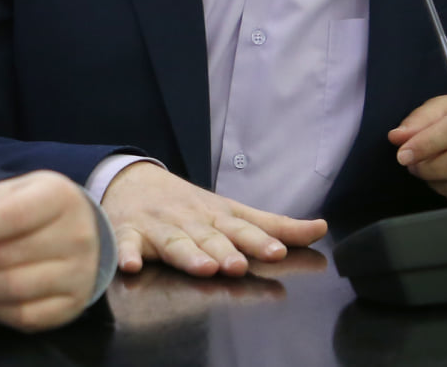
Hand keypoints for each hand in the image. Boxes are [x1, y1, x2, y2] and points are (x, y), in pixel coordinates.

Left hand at [0, 170, 99, 331]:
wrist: (84, 230)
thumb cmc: (33, 208)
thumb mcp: (11, 193)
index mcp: (57, 197)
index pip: (11, 217)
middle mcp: (75, 236)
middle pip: (5, 257)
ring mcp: (78, 275)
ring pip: (11, 289)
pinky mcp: (73, 305)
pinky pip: (23, 316)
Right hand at [100, 162, 325, 277]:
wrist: (132, 180)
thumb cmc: (190, 206)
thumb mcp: (231, 212)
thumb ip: (274, 225)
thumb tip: (321, 229)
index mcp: (216, 217)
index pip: (241, 230)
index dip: (259, 241)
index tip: (277, 251)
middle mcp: (189, 222)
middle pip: (208, 238)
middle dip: (223, 251)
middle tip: (237, 265)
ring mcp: (158, 228)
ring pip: (173, 243)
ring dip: (187, 254)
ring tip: (202, 267)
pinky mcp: (128, 233)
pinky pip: (126, 245)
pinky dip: (126, 254)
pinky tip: (130, 265)